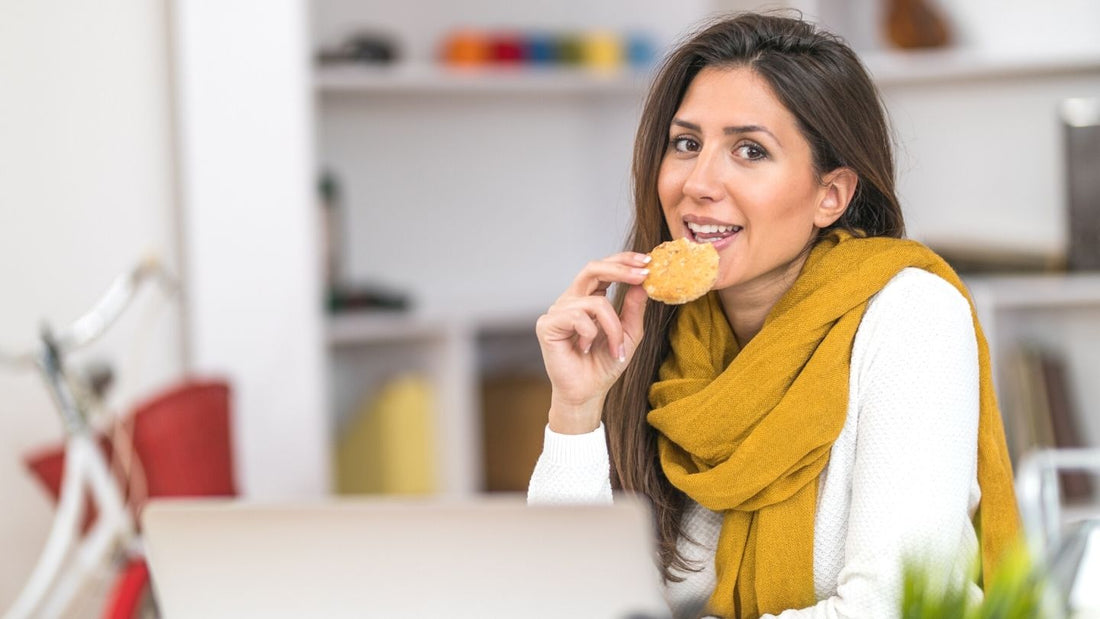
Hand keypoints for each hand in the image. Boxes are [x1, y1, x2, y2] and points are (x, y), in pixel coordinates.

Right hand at [535, 252, 649, 433]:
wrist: (587, 393)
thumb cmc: (604, 365)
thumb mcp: (628, 334)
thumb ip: (633, 309)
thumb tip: (642, 283)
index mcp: (588, 298)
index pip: (603, 270)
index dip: (623, 261)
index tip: (647, 262)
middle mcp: (571, 300)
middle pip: (592, 268)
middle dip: (620, 269)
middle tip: (643, 274)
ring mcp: (557, 311)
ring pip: (594, 301)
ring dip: (613, 327)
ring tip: (616, 349)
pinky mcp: (548, 325)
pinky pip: (578, 317)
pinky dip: (591, 334)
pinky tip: (585, 349)